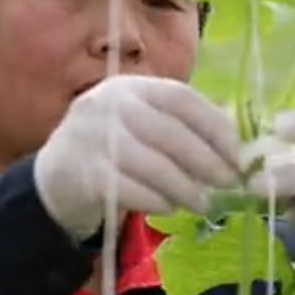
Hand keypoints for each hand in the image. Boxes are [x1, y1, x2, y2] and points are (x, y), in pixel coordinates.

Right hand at [34, 75, 238, 238]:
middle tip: (229, 184)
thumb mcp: (144, 124)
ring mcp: (91, 137)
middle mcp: (109, 104)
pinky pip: (128, 189)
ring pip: (151, 164)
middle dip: (206, 161)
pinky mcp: (82, 173)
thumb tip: (239, 147)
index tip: (238, 154)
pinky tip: (170, 208)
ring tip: (204, 204)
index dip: (214, 126)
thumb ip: (184, 127)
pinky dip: (155, 200)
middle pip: (169, 132)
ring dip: (184, 187)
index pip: (181, 98)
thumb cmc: (116, 149)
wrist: (56, 176)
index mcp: (132, 87)